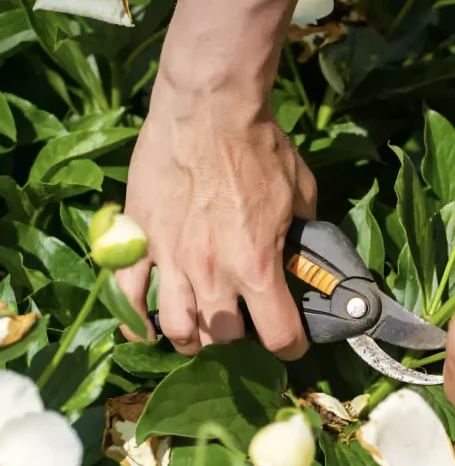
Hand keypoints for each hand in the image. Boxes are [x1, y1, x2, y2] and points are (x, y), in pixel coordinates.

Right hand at [116, 75, 316, 359]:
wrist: (209, 109)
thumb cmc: (260, 148)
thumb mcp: (301, 193)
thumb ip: (305, 233)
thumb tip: (308, 252)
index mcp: (257, 267)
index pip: (279, 336)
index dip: (292, 347)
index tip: (293, 344)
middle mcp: (213, 274)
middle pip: (224, 340)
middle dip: (239, 342)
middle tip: (244, 326)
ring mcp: (170, 261)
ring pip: (176, 329)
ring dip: (192, 338)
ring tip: (199, 332)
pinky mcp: (138, 242)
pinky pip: (128, 297)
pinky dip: (137, 320)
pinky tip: (147, 328)